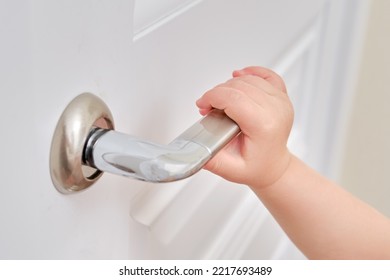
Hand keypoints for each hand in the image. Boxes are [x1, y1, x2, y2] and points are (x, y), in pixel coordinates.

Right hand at [196, 66, 293, 188]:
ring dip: (229, 85)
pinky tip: (240, 76)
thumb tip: (192, 148)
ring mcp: (281, 102)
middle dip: (217, 92)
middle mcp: (276, 111)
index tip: (203, 105)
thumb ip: (210, 159)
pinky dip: (251, 72)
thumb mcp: (229, 170)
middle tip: (208, 107)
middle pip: (239, 86)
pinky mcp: (281, 96)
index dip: (212, 97)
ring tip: (220, 100)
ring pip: (248, 79)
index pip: (234, 99)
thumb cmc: (255, 167)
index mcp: (264, 126)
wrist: (273, 166)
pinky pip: (267, 75)